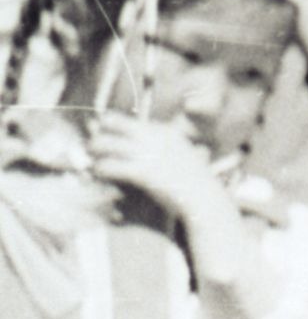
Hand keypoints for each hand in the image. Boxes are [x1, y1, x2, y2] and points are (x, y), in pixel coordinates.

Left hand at [85, 114, 230, 223]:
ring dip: (94, 150)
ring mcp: (147, 154)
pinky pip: (110, 166)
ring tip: (91, 159)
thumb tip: (145, 146)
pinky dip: (100, 168)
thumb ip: (165, 147)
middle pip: (112, 123)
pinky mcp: (142, 172)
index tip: (103, 132)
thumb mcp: (184, 155)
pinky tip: (98, 172)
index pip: (128, 120)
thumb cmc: (195, 181)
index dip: (111, 125)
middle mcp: (153, 137)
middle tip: (93, 145)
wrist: (205, 199)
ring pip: (105, 143)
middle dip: (98, 132)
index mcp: (164, 131)